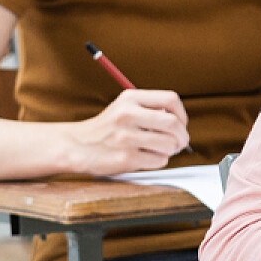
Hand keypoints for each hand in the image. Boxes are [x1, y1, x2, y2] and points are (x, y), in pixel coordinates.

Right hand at [64, 88, 189, 173]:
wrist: (77, 146)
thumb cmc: (110, 128)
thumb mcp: (126, 107)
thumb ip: (152, 109)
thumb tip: (182, 124)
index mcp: (130, 98)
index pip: (171, 99)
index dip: (181, 114)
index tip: (180, 124)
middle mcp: (127, 115)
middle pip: (173, 123)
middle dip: (182, 136)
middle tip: (179, 143)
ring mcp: (125, 137)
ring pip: (169, 144)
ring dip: (170, 150)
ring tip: (160, 150)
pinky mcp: (125, 158)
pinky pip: (159, 160)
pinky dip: (158, 161)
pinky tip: (145, 158)